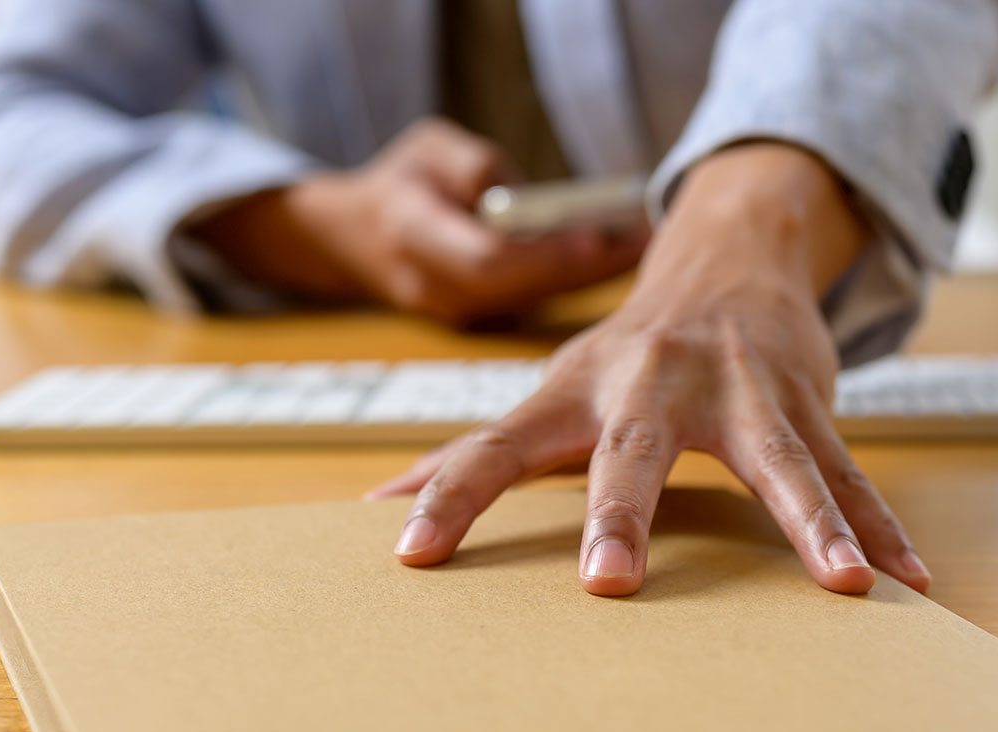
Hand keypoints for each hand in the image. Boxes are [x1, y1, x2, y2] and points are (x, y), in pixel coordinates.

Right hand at [186, 117, 646, 321]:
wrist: (354, 239)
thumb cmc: (399, 182)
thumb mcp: (430, 146)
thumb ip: (479, 168)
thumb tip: (534, 205)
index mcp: (411, 235)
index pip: (486, 259)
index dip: (543, 255)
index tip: (596, 237)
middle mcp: (435, 287)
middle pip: (523, 288)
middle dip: (585, 266)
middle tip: (643, 238)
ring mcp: (455, 312)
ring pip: (532, 300)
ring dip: (586, 276)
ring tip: (638, 245)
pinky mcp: (476, 320)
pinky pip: (530, 304)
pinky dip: (569, 282)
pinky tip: (608, 260)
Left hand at [369, 143, 930, 596]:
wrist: (722, 261)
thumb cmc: (618, 356)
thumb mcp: (543, 396)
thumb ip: (466, 456)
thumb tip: (375, 504)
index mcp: (573, 393)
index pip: (493, 447)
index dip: (449, 497)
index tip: (410, 555)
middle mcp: (650, 384)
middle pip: (632, 451)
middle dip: (620, 513)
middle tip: (607, 583)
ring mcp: (737, 388)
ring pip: (777, 457)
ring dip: (810, 520)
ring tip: (843, 580)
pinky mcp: (803, 398)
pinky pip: (847, 468)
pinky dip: (877, 523)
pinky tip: (906, 575)